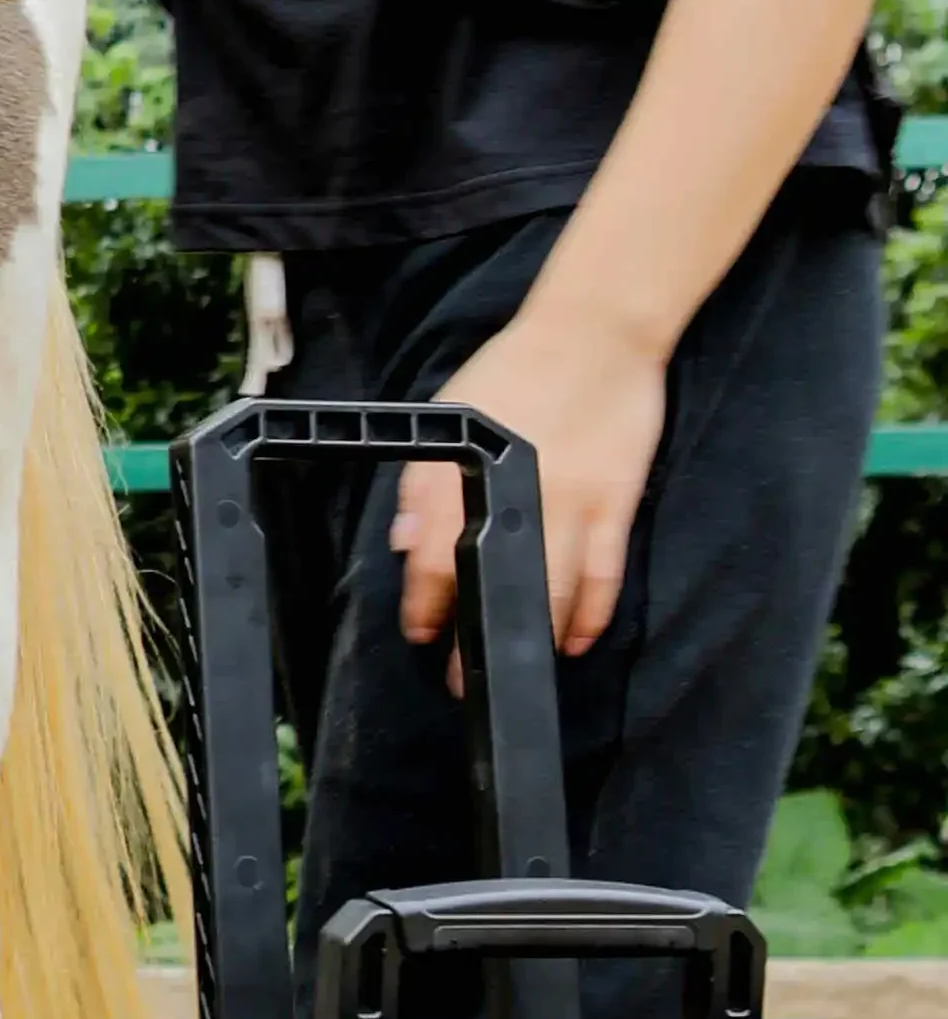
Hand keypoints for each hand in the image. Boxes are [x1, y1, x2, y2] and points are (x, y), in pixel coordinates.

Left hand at [398, 301, 671, 660]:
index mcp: (473, 471)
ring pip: (555, 593)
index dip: (425, 603)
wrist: (595, 337)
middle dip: (475, 639)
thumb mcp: (451, 413)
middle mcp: (521, 494)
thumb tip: (402, 541)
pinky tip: (575, 641)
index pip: (437, 554)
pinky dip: (592, 615)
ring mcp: (575, 504)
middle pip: (495, 584)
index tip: (418, 633)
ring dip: (532, 639)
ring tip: (513, 672)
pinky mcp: (616, 506)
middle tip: (462, 680)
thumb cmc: (514, 371)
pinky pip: (605, 576)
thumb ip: (424, 481)